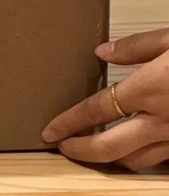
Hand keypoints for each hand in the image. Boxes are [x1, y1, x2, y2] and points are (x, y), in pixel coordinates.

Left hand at [42, 28, 168, 170]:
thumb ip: (136, 46)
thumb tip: (101, 52)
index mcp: (151, 88)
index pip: (97, 110)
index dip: (70, 121)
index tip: (50, 130)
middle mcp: (163, 119)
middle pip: (111, 147)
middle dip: (82, 150)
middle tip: (63, 148)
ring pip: (137, 160)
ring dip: (110, 158)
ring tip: (92, 149)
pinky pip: (162, 160)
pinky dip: (142, 158)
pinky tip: (133, 149)